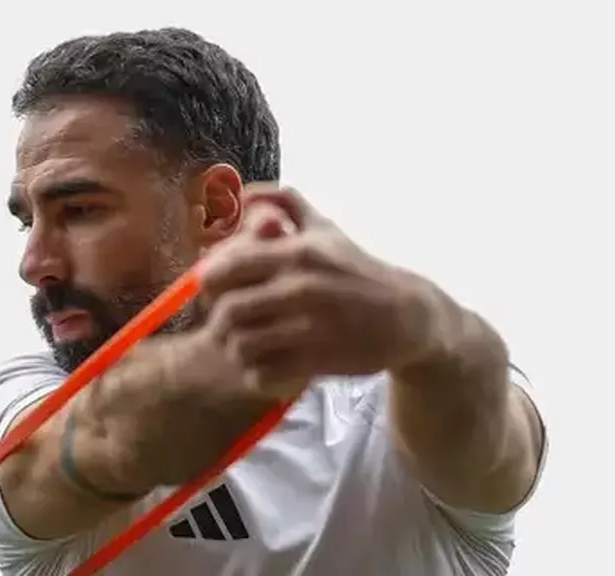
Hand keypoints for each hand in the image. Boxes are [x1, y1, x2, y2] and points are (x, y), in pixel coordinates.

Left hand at [197, 184, 441, 399]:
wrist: (406, 316)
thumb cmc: (355, 270)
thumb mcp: (324, 228)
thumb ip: (284, 203)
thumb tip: (246, 193)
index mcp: (296, 252)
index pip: (225, 269)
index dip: (208, 285)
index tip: (215, 293)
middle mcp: (302, 288)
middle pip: (228, 311)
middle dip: (217, 322)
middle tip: (224, 326)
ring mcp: (311, 327)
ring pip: (241, 346)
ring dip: (234, 350)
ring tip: (242, 348)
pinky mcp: (319, 362)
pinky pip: (263, 374)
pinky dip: (255, 374)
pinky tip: (263, 366)